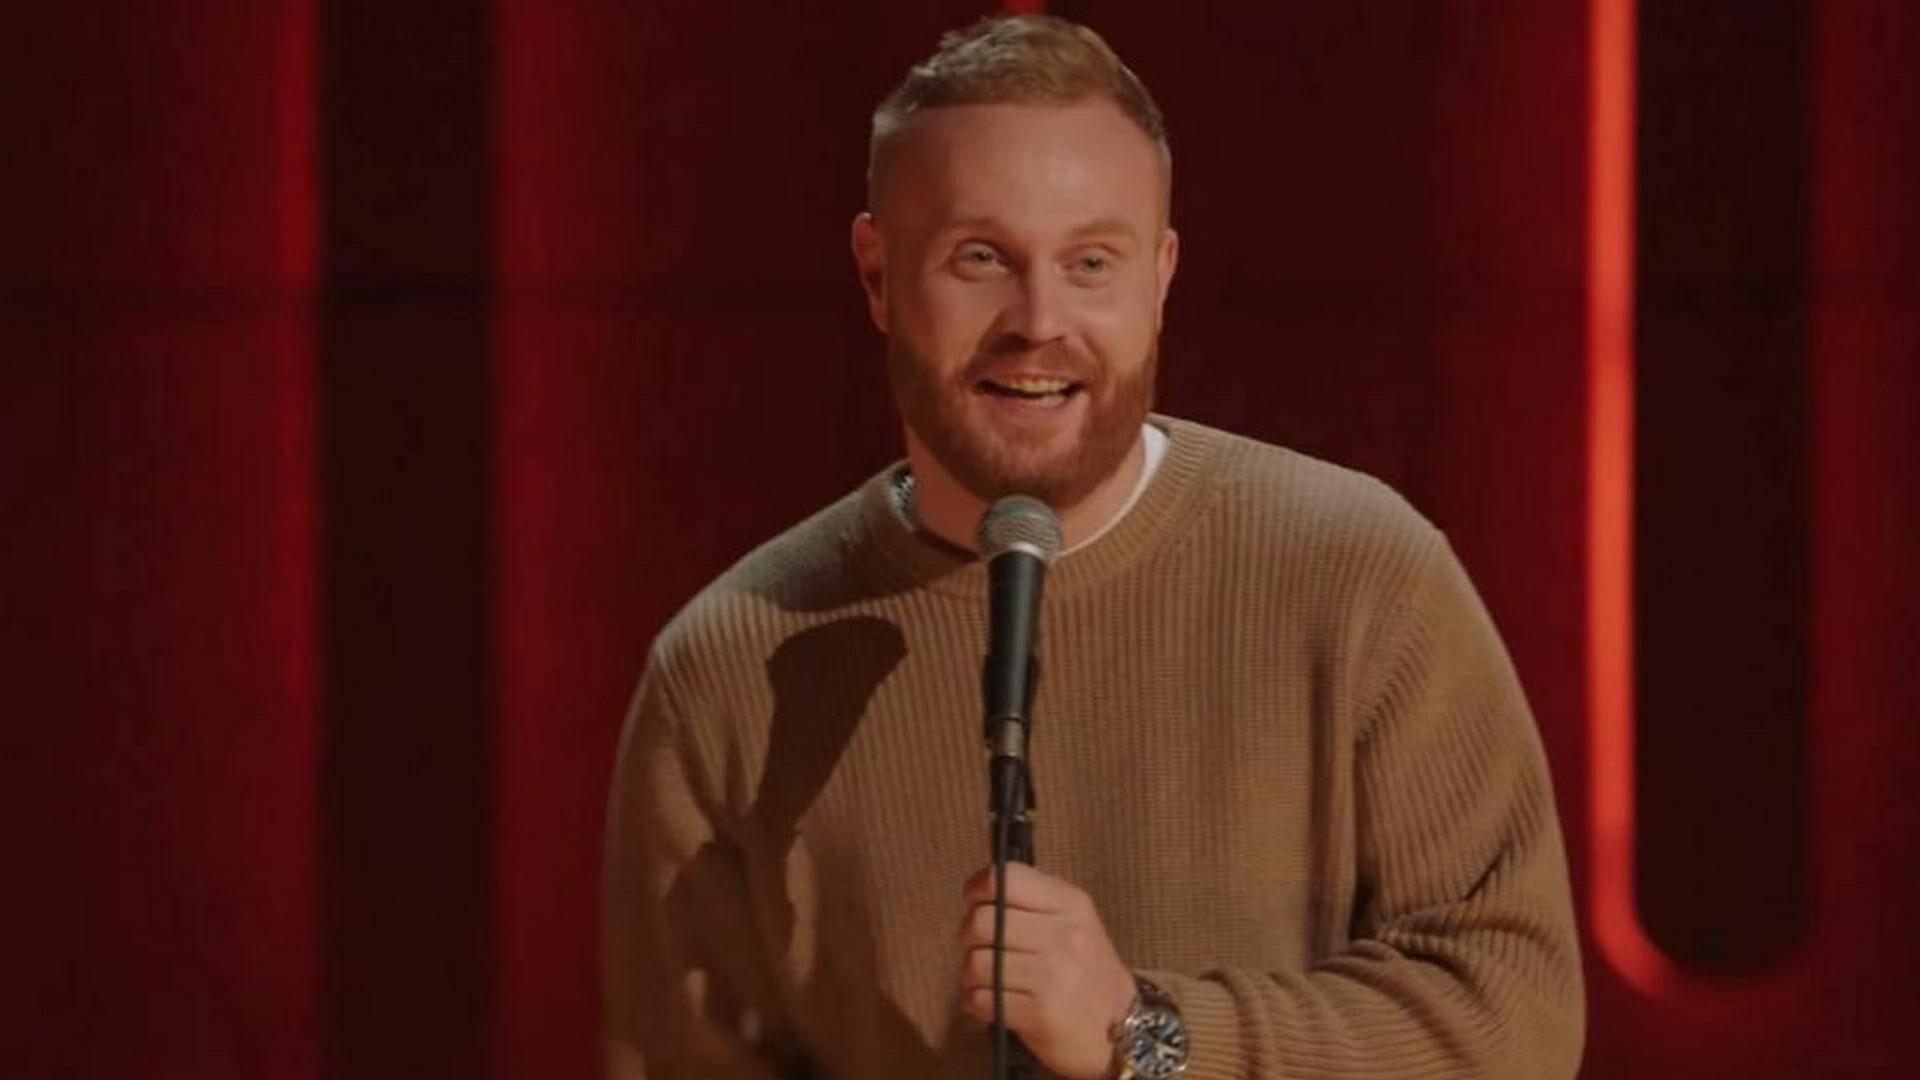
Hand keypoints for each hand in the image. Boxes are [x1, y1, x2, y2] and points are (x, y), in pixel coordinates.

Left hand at [957, 862, 1137, 1079]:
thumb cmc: (1086, 973)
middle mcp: (1065, 935)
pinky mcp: (1040, 1013)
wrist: (1122, 1031)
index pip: (1005, 878)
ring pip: (976, 963)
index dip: (977, 890)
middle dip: (969, 939)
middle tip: (981, 950)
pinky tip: (990, 1002)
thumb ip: (1031, 902)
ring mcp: (1053, 975)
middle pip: (981, 922)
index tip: (975, 906)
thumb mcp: (1073, 922)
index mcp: (1070, 903)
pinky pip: (981, 998)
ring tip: (987, 981)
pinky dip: (975, 1002)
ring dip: (970, 976)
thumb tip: (975, 895)